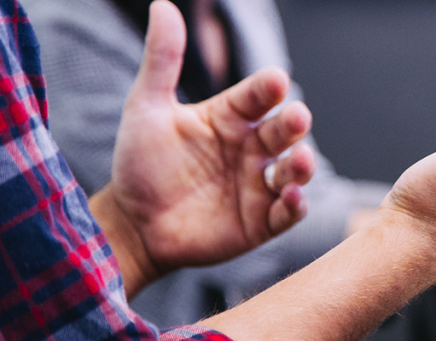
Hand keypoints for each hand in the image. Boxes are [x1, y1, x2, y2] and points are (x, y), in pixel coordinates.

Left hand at [91, 1, 314, 293]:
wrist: (132, 224)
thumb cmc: (140, 163)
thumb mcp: (146, 108)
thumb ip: (162, 60)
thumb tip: (163, 5)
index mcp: (230, 117)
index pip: (257, 96)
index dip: (267, 88)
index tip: (275, 80)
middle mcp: (251, 148)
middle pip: (283, 131)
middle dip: (293, 124)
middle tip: (296, 117)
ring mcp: (259, 185)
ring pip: (294, 170)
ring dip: (303, 165)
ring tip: (300, 160)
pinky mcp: (261, 222)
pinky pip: (287, 212)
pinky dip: (295, 206)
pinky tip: (291, 197)